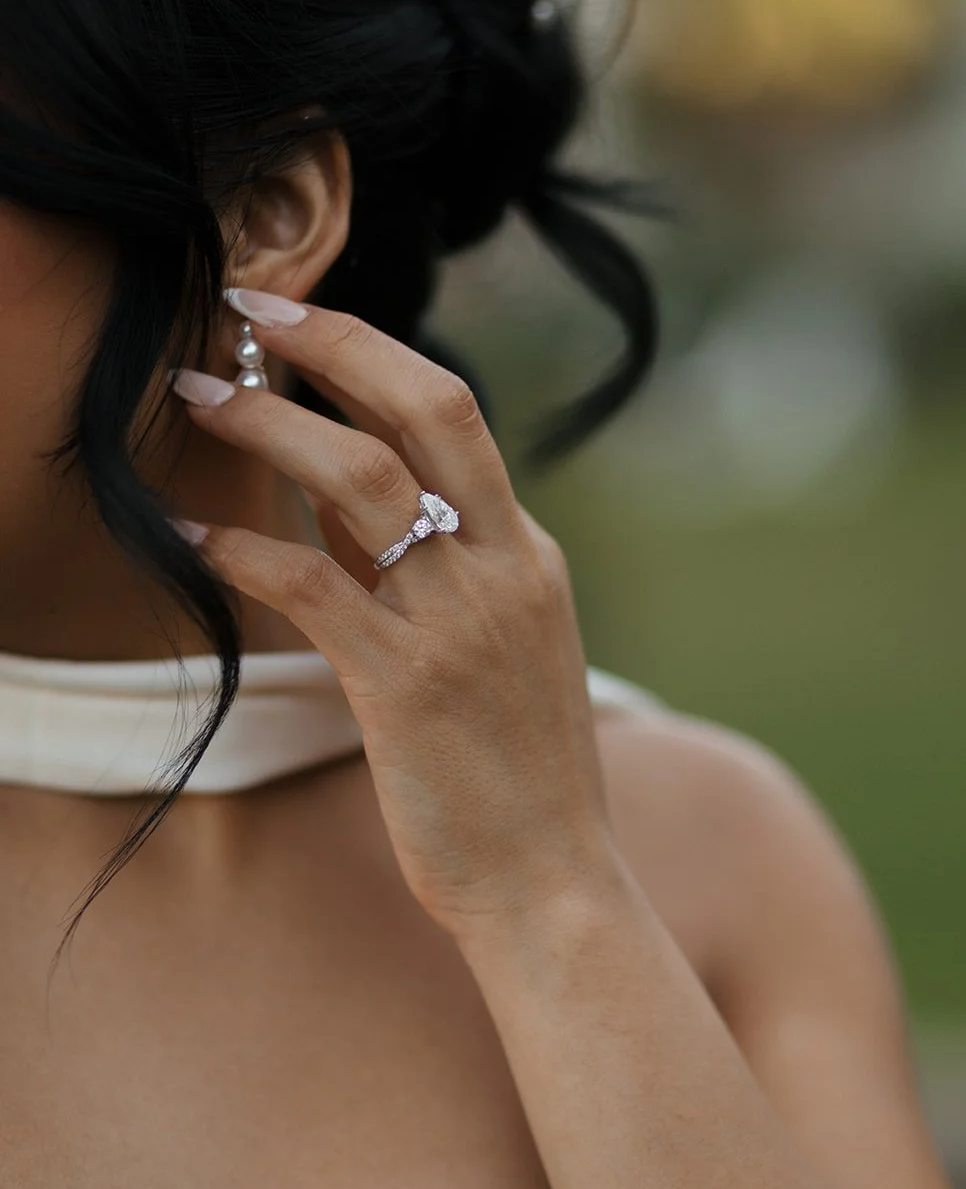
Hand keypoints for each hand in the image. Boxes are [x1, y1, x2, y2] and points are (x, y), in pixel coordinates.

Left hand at [170, 297, 619, 936]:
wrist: (552, 879)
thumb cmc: (519, 772)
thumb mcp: (503, 648)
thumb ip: (440, 567)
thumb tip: (347, 498)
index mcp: (528, 553)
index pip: (453, 416)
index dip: (370, 355)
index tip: (302, 322)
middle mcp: (503, 566)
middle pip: (423, 408)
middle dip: (331, 342)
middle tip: (249, 310)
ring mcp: (459, 620)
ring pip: (356, 479)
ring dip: (264, 427)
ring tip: (194, 400)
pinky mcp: (405, 683)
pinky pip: (309, 585)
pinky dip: (240, 549)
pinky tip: (191, 537)